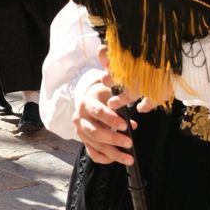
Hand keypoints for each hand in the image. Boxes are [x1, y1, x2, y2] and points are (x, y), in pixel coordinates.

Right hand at [76, 47, 153, 164]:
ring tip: (129, 158)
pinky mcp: (84, 142)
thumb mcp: (107, 80)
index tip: (125, 125)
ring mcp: (81, 132)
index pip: (97, 112)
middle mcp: (79, 118)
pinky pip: (93, 154)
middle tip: (129, 142)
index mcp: (86, 102)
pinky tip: (118, 160)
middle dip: (112, 139)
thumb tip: (104, 49)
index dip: (110, 119)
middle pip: (94, 132)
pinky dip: (105, 159)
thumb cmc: (103, 92)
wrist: (89, 101)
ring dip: (113, 153)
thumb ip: (108, 67)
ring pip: (95, 146)